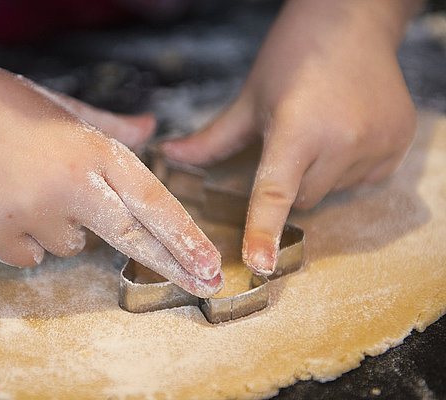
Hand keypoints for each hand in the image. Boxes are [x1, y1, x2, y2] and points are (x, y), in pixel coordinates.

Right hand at [0, 56, 222, 296]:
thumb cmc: (16, 111)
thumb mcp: (70, 112)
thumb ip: (115, 129)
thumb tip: (151, 130)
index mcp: (94, 150)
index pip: (152, 199)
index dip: (185, 235)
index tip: (211, 266)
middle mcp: (72, 182)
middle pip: (132, 236)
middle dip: (173, 264)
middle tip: (205, 287)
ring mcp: (34, 209)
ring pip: (75, 247)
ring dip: (67, 229)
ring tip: (36, 191)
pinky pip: (33, 257)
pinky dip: (29, 241)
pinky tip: (12, 206)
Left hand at [160, 0, 417, 274]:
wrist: (352, 20)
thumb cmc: (293, 54)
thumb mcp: (250, 98)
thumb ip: (213, 138)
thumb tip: (171, 156)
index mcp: (298, 129)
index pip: (274, 192)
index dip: (262, 230)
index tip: (258, 264)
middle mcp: (342, 142)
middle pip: (302, 200)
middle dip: (289, 181)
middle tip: (288, 142)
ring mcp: (376, 145)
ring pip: (331, 192)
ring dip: (318, 175)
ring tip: (320, 128)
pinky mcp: (398, 146)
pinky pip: (361, 180)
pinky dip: (346, 167)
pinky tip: (344, 132)